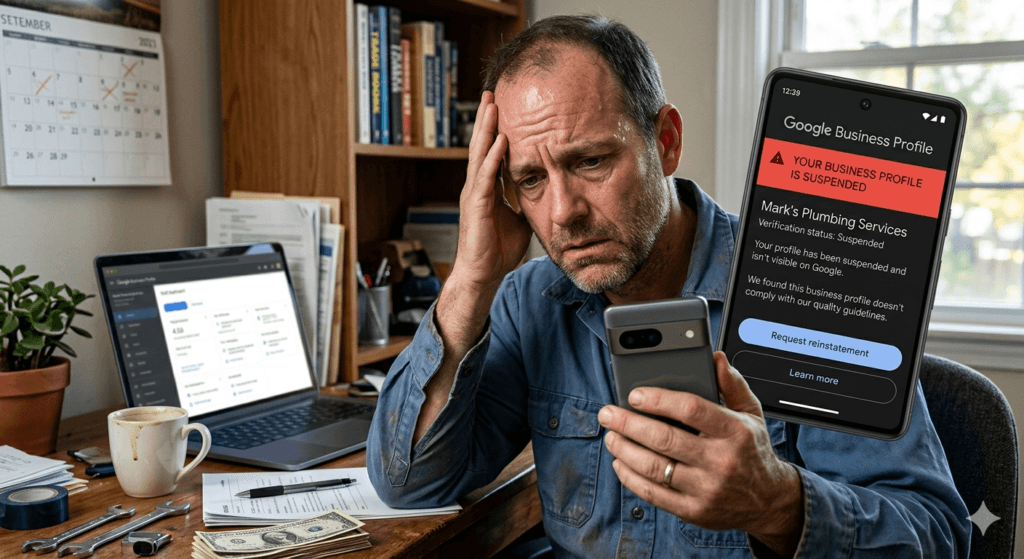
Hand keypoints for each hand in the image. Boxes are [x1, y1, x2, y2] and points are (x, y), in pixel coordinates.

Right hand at [449, 91, 531, 292]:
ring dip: (486, 129)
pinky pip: (485, 175)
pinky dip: (492, 156)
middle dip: (487, 119)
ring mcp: (474, 194)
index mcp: (488, 189)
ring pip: (480, 154)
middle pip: (482, 146)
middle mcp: (478, 187)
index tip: (502, 108)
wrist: (483, 274)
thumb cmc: (498, 250)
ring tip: (492, 105)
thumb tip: (546, 193)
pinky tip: (500, 139)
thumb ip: (528, 203)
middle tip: (493, 93)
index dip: (496, 130)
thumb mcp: (521, 220)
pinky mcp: (476, 205)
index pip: (492, 153)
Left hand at [597, 352, 803, 555]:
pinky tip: (620, 462)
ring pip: (653, 467)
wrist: (768, 501)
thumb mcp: (752, 413)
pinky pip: (653, 494)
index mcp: (735, 431)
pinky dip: (630, 477)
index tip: (634, 394)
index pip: (691, 409)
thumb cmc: (752, 450)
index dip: (658, 400)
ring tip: (610, 435)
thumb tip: (716, 359)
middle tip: (608, 413)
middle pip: (664, 439)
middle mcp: (721, 461)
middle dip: (628, 423)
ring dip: (624, 449)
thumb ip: (732, 384)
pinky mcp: (694, 511)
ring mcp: (707, 489)